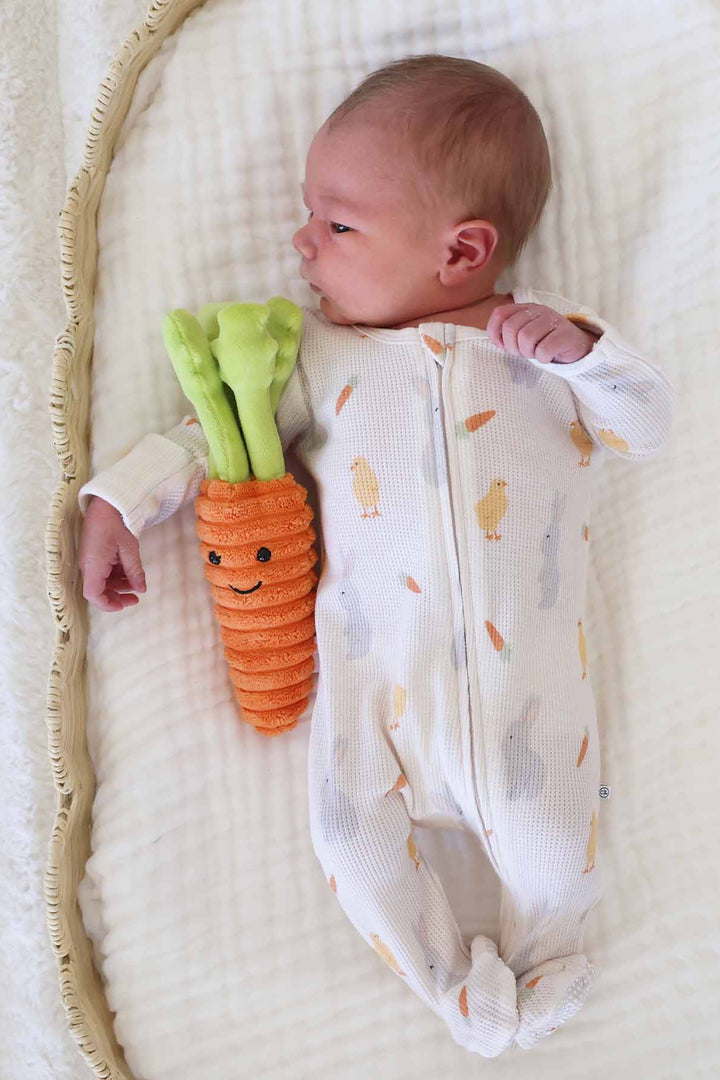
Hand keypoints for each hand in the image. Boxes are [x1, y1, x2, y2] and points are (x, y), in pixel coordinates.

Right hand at [78, 497, 145, 611]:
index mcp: (93, 565)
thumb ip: (134, 571)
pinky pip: (102, 571)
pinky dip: (116, 575)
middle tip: (136, 598)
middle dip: (117, 596)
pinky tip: (129, 573)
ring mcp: (89, 560)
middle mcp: (87, 565)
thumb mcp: (129, 549)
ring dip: (118, 585)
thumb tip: (141, 589)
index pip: (94, 595)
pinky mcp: (93, 554)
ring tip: (136, 584)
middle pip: (98, 590)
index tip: (124, 605)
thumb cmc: (117, 523)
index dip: (108, 604)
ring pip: (101, 582)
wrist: (107, 503)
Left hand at [486, 303, 597, 363]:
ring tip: (536, 354)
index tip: (502, 346)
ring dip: (528, 353)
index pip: (499, 314)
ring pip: (526, 338)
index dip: (494, 333)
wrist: (576, 346)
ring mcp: (553, 320)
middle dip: (512, 347)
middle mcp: (539, 311)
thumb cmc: (545, 342)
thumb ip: (509, 332)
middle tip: (523, 353)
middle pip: (510, 328)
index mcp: (526, 308)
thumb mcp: (525, 333)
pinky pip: (543, 349)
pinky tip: (548, 356)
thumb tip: (495, 339)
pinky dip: (542, 358)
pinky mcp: (565, 334)